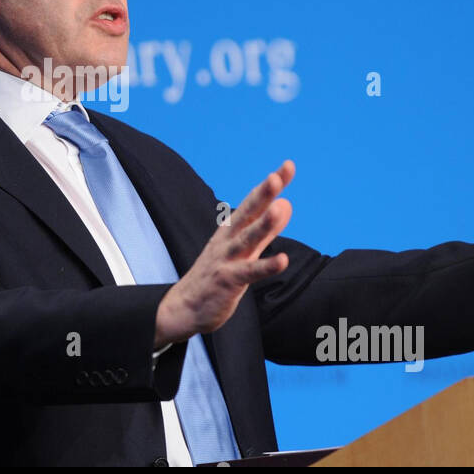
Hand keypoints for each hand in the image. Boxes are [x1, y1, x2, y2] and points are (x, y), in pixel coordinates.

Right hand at [154, 161, 293, 347]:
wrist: (184, 308)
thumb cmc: (215, 276)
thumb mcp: (245, 249)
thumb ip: (267, 229)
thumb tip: (287, 204)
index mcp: (231, 230)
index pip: (253, 203)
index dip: (270, 186)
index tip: (288, 166)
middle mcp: (228, 240)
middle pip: (247, 214)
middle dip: (262, 194)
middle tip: (276, 176)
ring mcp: (226, 260)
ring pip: (246, 239)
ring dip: (262, 224)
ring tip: (278, 208)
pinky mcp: (227, 281)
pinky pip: (249, 273)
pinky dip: (265, 266)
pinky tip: (282, 260)